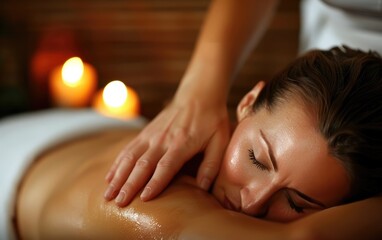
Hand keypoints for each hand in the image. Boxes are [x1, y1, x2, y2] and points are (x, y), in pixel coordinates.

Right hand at [103, 98, 230, 206]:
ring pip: (130, 157)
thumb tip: (202, 188)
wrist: (198, 94)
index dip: (155, 183)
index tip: (144, 199)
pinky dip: (117, 163)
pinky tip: (110, 176)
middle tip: (118, 202)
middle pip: (142, 165)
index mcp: (181, 144)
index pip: (165, 166)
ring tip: (108, 194)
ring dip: (118, 176)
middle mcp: (162, 139)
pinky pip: (128, 148)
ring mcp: (151, 135)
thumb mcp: (220, 141)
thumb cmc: (212, 119)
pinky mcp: (146, 132)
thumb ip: (211, 165)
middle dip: (129, 185)